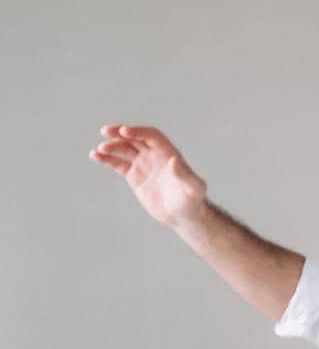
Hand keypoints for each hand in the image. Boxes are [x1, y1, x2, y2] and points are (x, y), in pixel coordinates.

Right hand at [89, 124, 208, 228]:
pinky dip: (106, 159)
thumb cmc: (192, 202)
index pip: (151, 135)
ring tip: (100, 150)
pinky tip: (95, 156)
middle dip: (120, 133)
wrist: (182, 216)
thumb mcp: (193, 189)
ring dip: (111, 146)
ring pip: (124, 149)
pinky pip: (118, 163)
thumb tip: (173, 161)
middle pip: (134, 137)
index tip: (124, 132)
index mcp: (168, 153)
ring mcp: (143, 164)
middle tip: (105, 131)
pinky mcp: (134, 176)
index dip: (138, 131)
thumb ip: (185, 175)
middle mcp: (154, 155)